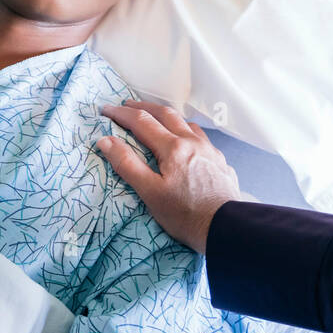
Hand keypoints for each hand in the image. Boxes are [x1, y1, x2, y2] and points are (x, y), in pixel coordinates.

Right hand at [97, 100, 241, 253]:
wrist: (226, 228)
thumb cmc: (185, 215)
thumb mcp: (149, 192)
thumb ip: (126, 164)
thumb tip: (106, 140)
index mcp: (172, 147)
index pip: (142, 121)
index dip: (121, 114)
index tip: (106, 110)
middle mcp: (192, 142)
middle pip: (166, 114)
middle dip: (144, 107)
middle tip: (128, 105)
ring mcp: (210, 150)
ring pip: (187, 123)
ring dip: (168, 117)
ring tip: (157, 120)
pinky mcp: (220, 162)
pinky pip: (201, 138)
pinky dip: (186, 131)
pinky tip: (186, 142)